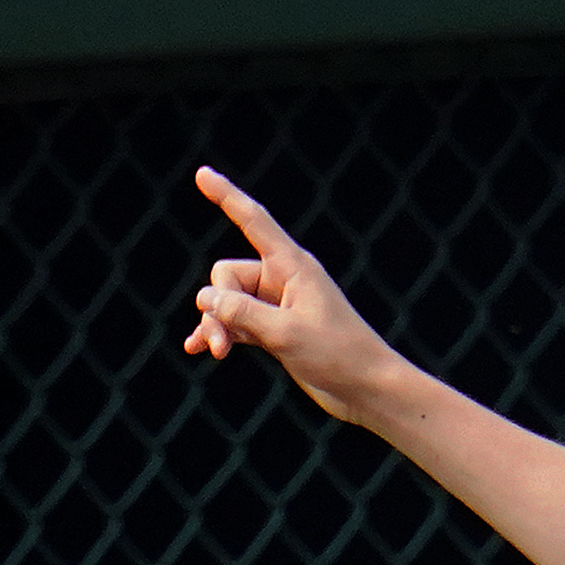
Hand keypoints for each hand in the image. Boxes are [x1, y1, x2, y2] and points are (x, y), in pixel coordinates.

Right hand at [182, 166, 395, 423]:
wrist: (367, 389)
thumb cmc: (338, 355)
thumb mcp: (285, 333)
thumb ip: (242, 313)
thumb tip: (205, 298)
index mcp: (293, 266)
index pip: (253, 221)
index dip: (227, 196)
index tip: (202, 174)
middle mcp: (283, 279)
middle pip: (228, 275)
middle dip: (217, 305)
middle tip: (221, 341)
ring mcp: (278, 306)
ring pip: (228, 302)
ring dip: (217, 325)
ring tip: (215, 352)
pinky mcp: (275, 331)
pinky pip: (236, 323)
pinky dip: (220, 333)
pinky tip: (198, 348)